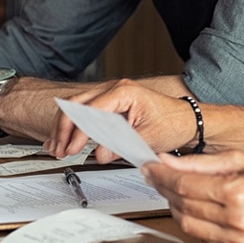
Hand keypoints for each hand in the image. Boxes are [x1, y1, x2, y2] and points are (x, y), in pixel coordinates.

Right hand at [44, 79, 197, 162]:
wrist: (186, 120)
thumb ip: (121, 145)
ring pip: (76, 106)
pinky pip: (84, 111)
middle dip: (64, 128)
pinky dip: (73, 125)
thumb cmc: (173, 123)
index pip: (91, 111)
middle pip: (76, 104)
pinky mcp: (110, 104)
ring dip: (65, 127)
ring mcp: (111, 94)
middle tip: (60, 149)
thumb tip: (99, 153)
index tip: (72, 149)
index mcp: (124, 92)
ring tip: (57, 147)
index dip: (78, 132)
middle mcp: (114, 88)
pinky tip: (63, 138)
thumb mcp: (147, 138)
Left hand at [143, 150, 243, 242]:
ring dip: (174, 206)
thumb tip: (168, 160)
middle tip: (155, 175)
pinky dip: (191, 221)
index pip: (186, 184)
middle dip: (164, 188)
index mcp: (237, 193)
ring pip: (187, 224)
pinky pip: (201, 237)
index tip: (150, 166)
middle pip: (183, 204)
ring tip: (172, 189)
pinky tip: (190, 207)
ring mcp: (236, 240)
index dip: (162, 175)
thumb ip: (200, 161)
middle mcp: (236, 220)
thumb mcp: (239, 160)